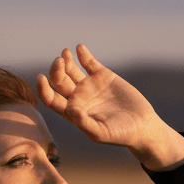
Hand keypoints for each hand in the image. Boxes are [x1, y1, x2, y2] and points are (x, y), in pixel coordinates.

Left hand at [37, 44, 161, 149]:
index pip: (51, 99)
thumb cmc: (119, 134)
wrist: (141, 125)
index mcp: (72, 112)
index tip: (41, 77)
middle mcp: (77, 97)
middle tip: (59, 61)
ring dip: (65, 60)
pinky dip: (83, 54)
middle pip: (58, 81)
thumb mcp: (100, 133)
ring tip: (66, 53)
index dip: (43, 89)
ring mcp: (89, 85)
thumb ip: (83, 123)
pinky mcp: (102, 75)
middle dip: (55, 70)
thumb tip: (70, 109)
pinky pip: (89, 62)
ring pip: (71, 69)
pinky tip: (79, 48)